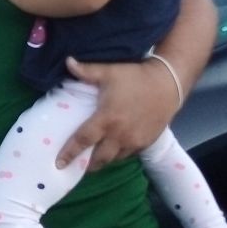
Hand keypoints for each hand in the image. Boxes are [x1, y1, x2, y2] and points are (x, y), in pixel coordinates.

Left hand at [56, 57, 179, 170]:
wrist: (168, 84)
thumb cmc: (136, 77)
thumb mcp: (109, 71)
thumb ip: (86, 71)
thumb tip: (67, 61)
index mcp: (107, 118)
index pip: (83, 140)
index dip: (69, 153)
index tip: (58, 163)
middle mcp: (119, 135)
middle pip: (98, 158)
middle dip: (86, 165)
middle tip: (75, 166)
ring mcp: (134, 142)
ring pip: (113, 159)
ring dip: (102, 160)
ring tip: (92, 160)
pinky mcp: (145, 144)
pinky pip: (127, 155)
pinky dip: (117, 155)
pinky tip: (112, 151)